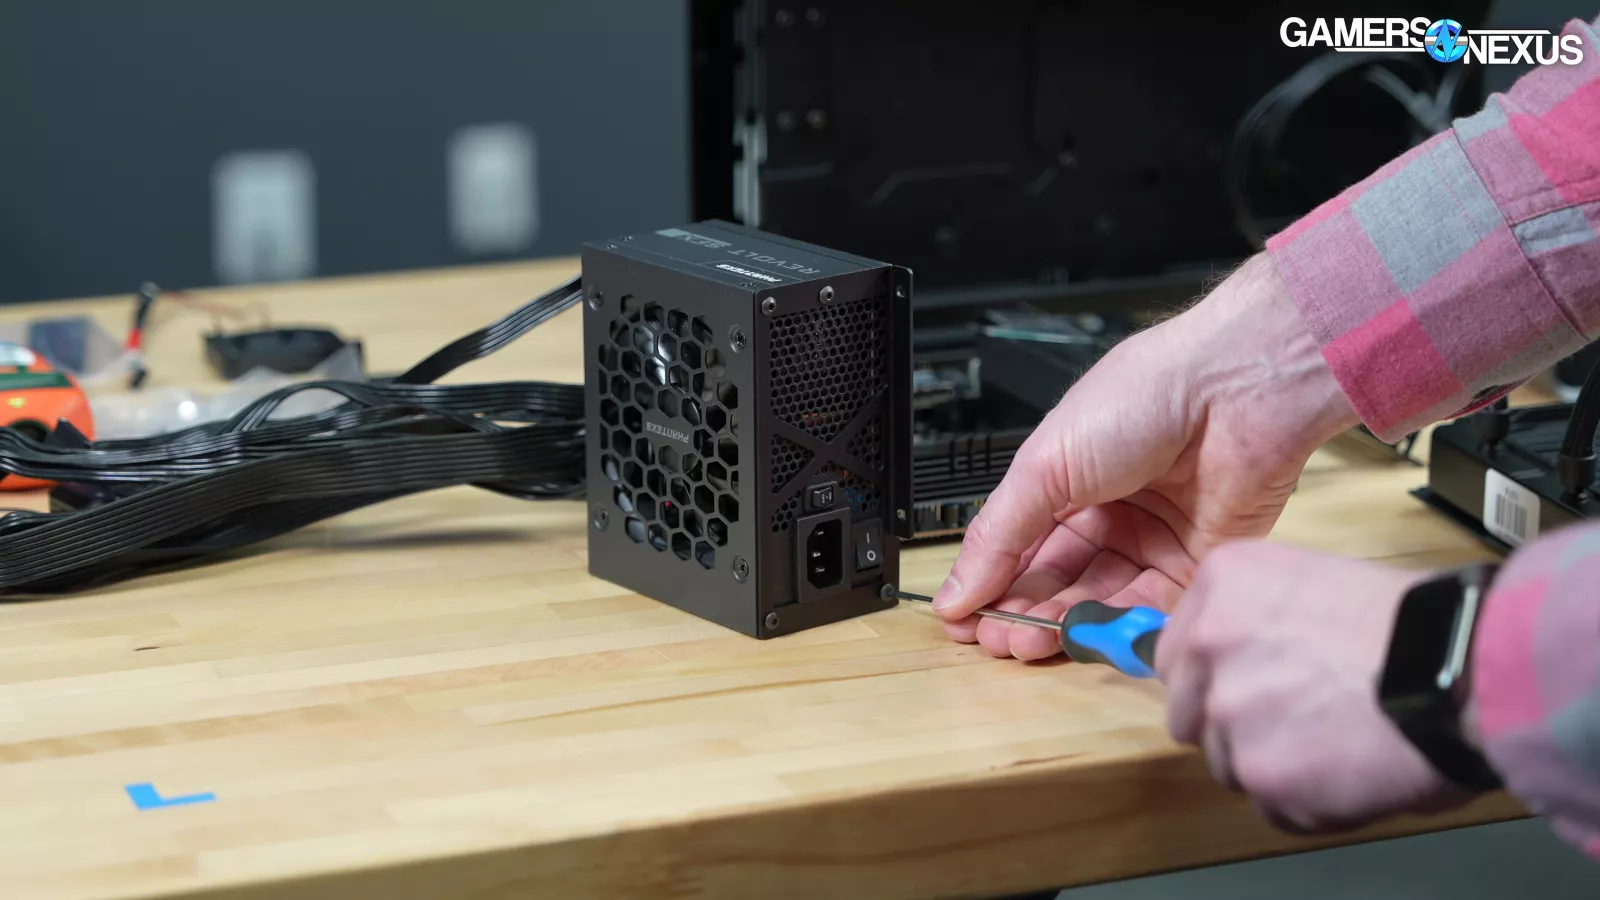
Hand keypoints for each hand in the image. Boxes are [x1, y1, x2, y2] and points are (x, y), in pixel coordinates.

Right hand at [932, 253, 1358, 657]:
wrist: (1233, 390)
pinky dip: (1116, 627)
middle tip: (994, 638)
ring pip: (1098, 601)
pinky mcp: (1196, 564)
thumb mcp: (1044, 464)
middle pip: (1056, 580)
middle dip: (1021, 611)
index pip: (1018, 546)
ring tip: (1027, 641)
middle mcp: (1109, 513)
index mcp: (1066, 480)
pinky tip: (1083, 636)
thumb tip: (955, 590)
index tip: (961, 619)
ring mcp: (1153, 541)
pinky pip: (1151, 610)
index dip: (989, 584)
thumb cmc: (1143, 398)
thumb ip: (998, 535)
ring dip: (1060, 625)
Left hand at [1157, 541, 1474, 832]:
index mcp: (1221, 585)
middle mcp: (1208, 646)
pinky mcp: (1262, 775)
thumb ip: (1258, 621)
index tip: (1250, 687)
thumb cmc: (1413, 622)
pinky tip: (1352, 773)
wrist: (1463, 667)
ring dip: (1275, 765)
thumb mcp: (1317, 581)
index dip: (1215, 679)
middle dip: (1235, 726)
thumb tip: (1235, 663)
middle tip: (1298, 721)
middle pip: (1192, 714)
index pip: (1177, 654)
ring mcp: (1229, 714)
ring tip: (1338, 744)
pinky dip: (1310, 803)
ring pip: (1230, 765)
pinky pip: (1274, 807)